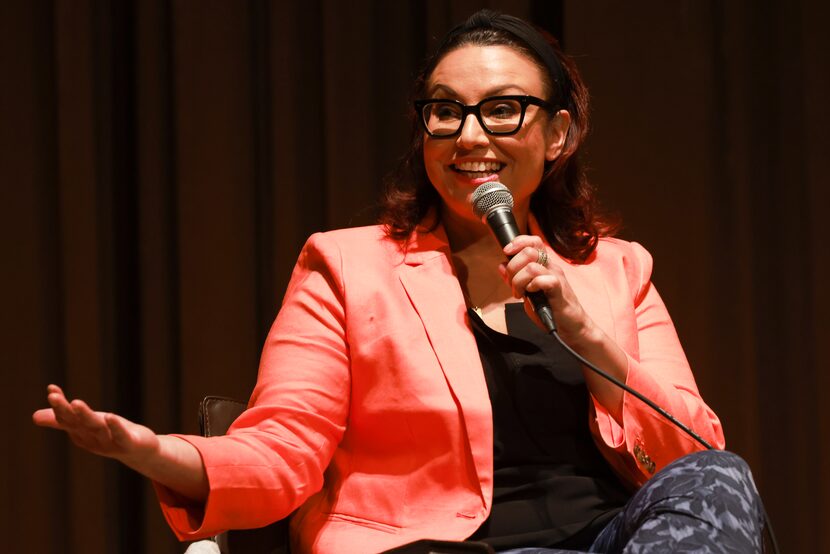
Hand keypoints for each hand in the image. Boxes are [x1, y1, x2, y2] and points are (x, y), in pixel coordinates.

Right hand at [32, 384, 159, 464]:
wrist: (139, 452)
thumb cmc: (110, 434)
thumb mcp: (87, 425)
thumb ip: (63, 420)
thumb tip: (33, 416)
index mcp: (81, 434)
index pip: (67, 419)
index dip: (59, 405)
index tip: (51, 389)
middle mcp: (92, 439)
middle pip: (78, 423)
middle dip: (66, 410)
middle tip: (53, 397)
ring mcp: (110, 443)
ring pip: (96, 428)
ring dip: (85, 416)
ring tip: (76, 402)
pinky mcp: (129, 443)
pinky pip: (120, 436)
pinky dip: (115, 427)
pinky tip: (110, 416)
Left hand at [501, 235, 629, 420]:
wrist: (580, 341)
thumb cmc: (557, 320)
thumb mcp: (532, 301)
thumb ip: (517, 283)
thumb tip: (500, 267)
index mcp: (548, 270)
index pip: (533, 243)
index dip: (518, 241)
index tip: (505, 249)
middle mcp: (556, 273)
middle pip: (531, 250)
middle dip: (515, 262)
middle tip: (511, 282)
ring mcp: (561, 285)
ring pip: (537, 263)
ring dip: (520, 275)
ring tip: (519, 293)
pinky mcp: (564, 300)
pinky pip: (547, 281)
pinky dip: (533, 284)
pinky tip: (529, 295)